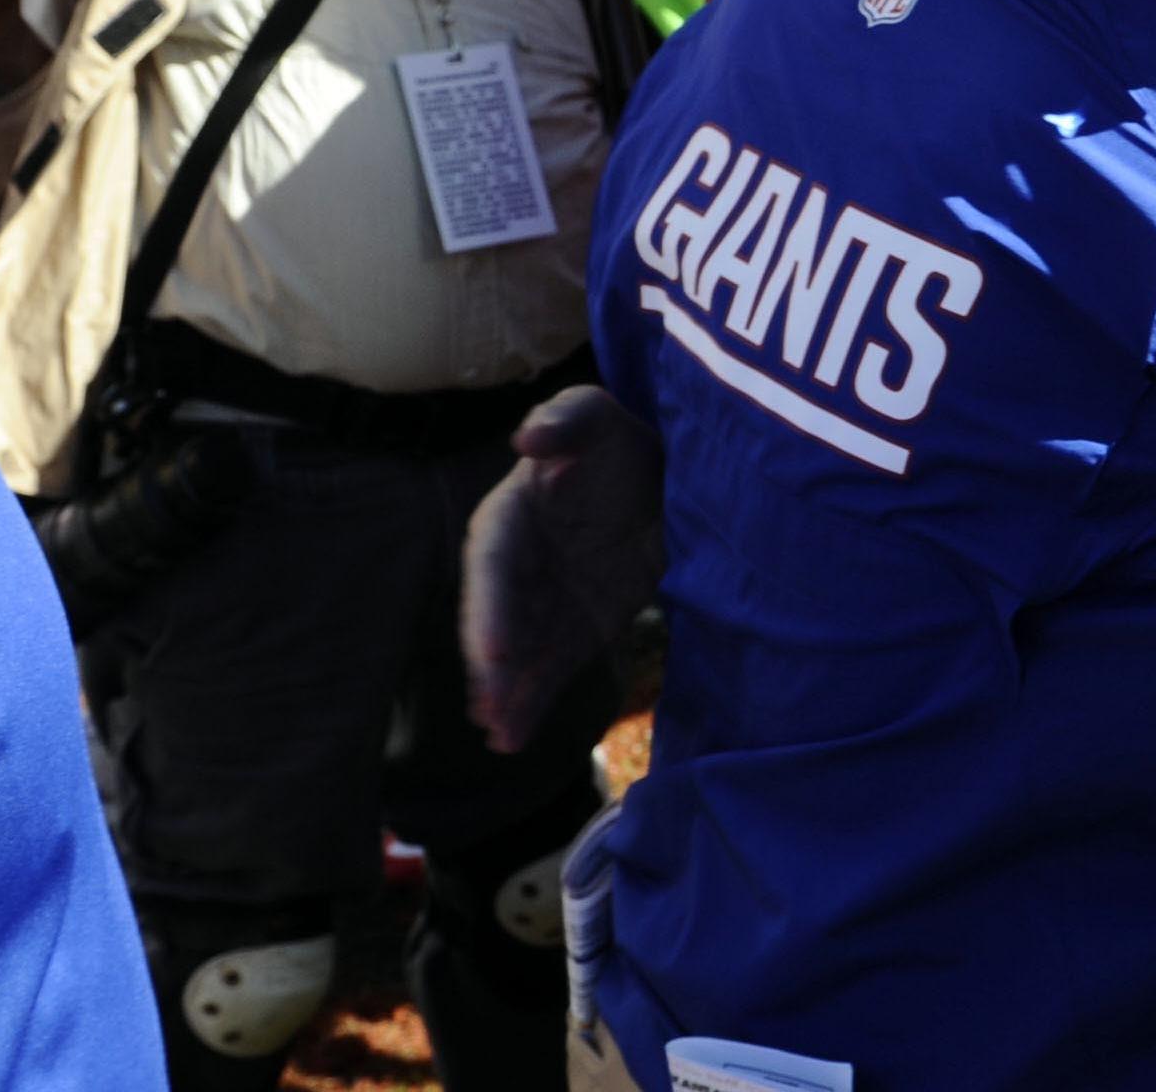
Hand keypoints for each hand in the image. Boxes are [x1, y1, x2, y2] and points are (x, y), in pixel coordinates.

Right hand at [460, 385, 665, 754]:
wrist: (667, 477)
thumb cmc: (618, 441)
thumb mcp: (598, 416)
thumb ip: (566, 418)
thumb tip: (526, 437)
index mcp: (510, 515)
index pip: (493, 565)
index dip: (489, 608)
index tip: (492, 651)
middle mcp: (518, 567)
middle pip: (497, 620)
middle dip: (492, 666)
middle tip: (488, 707)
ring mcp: (544, 603)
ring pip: (518, 654)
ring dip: (506, 693)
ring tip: (498, 733)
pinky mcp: (575, 628)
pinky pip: (548, 669)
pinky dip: (531, 702)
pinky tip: (513, 739)